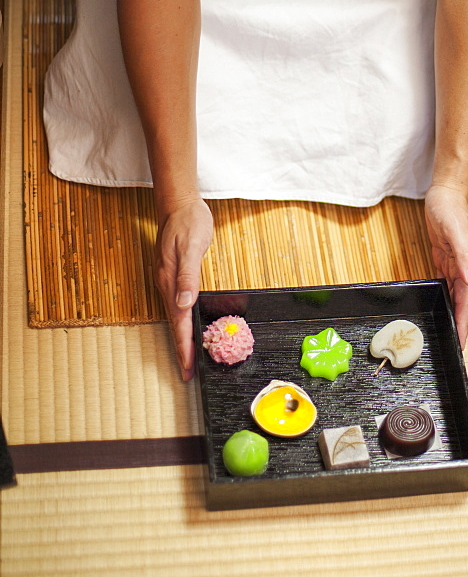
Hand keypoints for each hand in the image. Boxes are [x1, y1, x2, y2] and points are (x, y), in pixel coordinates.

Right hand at [154, 197, 213, 380]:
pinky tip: (187, 325)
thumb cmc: (187, 222)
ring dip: (182, 338)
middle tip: (187, 373)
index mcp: (171, 281)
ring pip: (175, 317)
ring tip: (188, 357)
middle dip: (181, 350)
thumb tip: (183, 302)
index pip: (179, 322)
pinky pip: (177, 305)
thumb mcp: (190, 246)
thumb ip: (187, 275)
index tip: (187, 368)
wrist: (179, 203)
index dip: (184, 347)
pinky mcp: (174, 275)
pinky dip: (183, 321)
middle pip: (175, 325)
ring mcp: (169, 280)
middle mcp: (167, 284)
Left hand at [424, 184, 467, 348]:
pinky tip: (439, 301)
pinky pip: (445, 281)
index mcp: (467, 267)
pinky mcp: (444, 256)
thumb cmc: (452, 209)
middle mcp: (462, 268)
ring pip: (453, 294)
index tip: (461, 343)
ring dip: (452, 311)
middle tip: (452, 344)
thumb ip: (466, 257)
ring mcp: (454, 262)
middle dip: (458, 324)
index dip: (463, 323)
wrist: (447, 192)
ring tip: (447, 329)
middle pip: (460, 303)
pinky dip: (443, 293)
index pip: (466, 303)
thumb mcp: (457, 233)